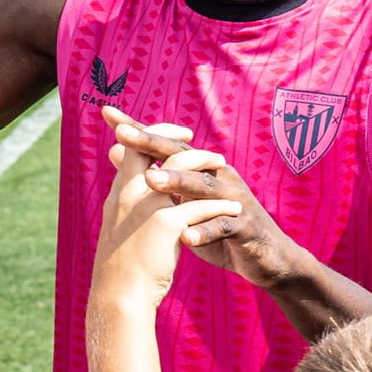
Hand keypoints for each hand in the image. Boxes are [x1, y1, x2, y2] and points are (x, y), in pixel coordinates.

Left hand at [108, 110, 304, 289]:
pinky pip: (223, 226)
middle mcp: (217, 176)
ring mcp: (233, 199)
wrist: (264, 257)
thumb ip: (154, 177)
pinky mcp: (245, 226)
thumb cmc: (218, 225)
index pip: (165, 144)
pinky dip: (206, 231)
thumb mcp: (182, 202)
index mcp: (200, 169)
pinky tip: (186, 236)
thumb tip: (115, 150)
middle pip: (182, 155)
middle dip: (152, 142)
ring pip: (202, 187)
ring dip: (177, 182)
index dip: (138, 129)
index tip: (107, 114)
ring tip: (151, 179)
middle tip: (122, 133)